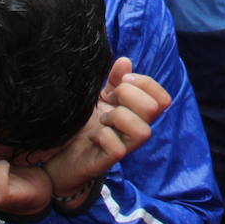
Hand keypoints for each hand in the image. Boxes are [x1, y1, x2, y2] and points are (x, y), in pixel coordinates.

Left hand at [42, 57, 171, 207]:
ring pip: (143, 131)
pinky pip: (117, 148)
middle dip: (128, 95)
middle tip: (108, 101)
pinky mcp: (110, 161)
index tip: (122, 81)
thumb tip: (125, 62)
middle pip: (154, 108)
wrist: (62, 156)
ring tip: (102, 120)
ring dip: (118, 118)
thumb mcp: (100, 98)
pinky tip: (92, 137)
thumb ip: (114, 80)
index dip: (145, 83)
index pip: (162, 98)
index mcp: (138, 113)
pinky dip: (102, 136)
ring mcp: (126, 146)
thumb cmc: (85, 125)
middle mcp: (136, 130)